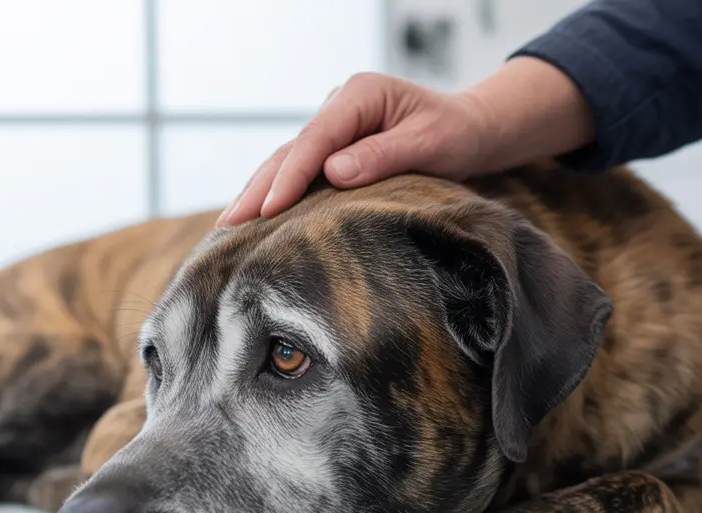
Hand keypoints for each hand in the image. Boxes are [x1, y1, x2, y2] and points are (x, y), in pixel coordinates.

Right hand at [216, 59, 595, 227]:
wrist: (473, 128)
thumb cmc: (458, 133)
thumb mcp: (431, 141)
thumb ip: (383, 155)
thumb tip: (333, 173)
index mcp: (360, 95)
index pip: (315, 139)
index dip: (289, 176)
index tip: (267, 209)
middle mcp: (340, 106)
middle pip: (289, 150)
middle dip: (257, 188)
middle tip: (228, 226)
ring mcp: (334, 127)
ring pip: (287, 161)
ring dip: (258, 193)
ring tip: (228, 228)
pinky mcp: (335, 149)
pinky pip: (299, 172)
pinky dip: (276, 195)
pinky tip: (256, 219)